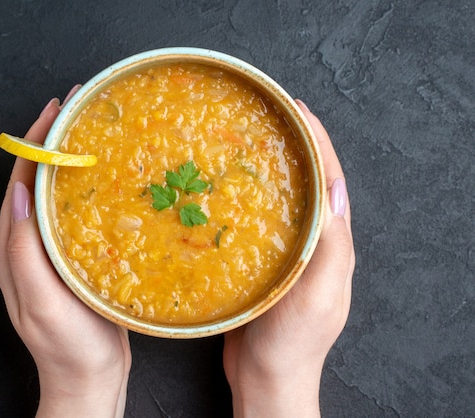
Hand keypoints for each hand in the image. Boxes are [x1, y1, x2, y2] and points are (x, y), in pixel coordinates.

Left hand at [0, 87, 130, 417]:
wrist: (90, 377)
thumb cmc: (67, 345)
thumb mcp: (42, 299)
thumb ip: (24, 249)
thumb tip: (18, 192)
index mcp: (13, 250)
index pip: (18, 183)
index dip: (33, 144)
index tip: (54, 111)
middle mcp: (27, 246)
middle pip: (35, 182)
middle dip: (52, 143)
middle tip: (76, 111)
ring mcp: (50, 252)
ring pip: (56, 195)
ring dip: (70, 161)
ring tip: (92, 134)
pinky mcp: (73, 258)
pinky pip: (75, 214)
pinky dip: (87, 188)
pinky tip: (108, 179)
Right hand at [223, 100, 354, 417]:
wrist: (267, 377)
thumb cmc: (293, 343)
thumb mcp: (317, 296)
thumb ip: (331, 247)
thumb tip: (336, 190)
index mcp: (333, 243)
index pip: (330, 179)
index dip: (317, 140)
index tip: (297, 108)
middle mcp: (313, 241)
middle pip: (306, 180)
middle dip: (291, 144)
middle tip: (266, 115)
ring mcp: (286, 250)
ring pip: (281, 197)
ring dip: (268, 167)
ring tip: (243, 141)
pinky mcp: (262, 261)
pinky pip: (257, 220)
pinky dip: (244, 197)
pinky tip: (221, 188)